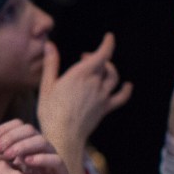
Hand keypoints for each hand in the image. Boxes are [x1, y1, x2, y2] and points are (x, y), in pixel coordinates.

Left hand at [0, 118, 69, 173]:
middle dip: (12, 136)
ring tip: (8, 155)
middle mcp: (39, 153)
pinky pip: (56, 160)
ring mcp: (51, 163)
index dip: (6, 129)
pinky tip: (26, 162)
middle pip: (30, 131)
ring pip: (43, 142)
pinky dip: (42, 158)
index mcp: (26, 150)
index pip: (19, 127)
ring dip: (24, 145)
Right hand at [37, 34, 130, 173]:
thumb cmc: (51, 112)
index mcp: (81, 74)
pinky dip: (125, 90)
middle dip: (97, 57)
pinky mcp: (105, 108)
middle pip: (105, 65)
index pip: (102, 54)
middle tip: (85, 58)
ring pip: (113, 77)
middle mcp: (95, 83)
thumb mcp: (46, 86)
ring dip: (110, 69)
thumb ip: (51, 64)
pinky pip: (120, 97)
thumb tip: (49, 44)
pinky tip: (127, 86)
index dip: (108, 44)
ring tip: (102, 68)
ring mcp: (102, 96)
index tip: (109, 37)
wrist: (63, 135)